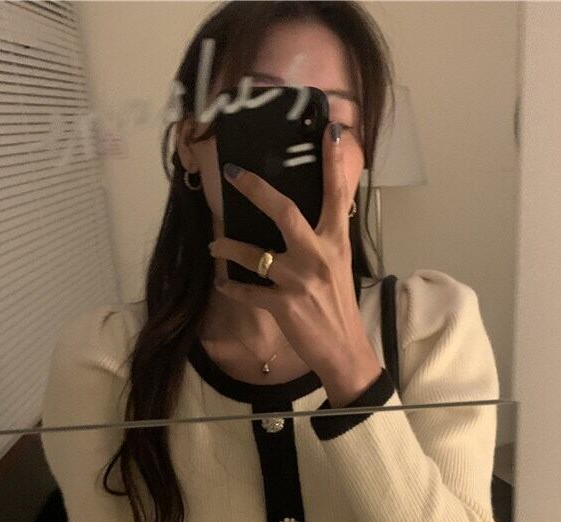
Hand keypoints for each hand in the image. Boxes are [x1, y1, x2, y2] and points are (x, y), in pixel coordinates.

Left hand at [209, 121, 379, 391]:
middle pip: (285, 212)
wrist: (345, 351)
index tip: (330, 131)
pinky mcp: (283, 306)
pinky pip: (247, 291)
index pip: (337, 196)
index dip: (334, 163)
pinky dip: (232, 288)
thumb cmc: (340, 308)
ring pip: (255, 255)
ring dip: (229, 248)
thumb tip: (306, 220)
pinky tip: (223, 285)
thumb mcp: (340, 267)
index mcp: (336, 244)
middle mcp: (319, 257)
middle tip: (232, 173)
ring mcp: (299, 282)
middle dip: (256, 189)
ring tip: (216, 245)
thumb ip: (324, 241)